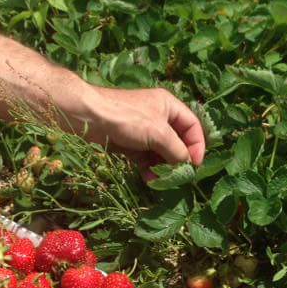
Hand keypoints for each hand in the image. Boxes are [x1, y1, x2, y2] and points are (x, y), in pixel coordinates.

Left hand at [83, 85, 205, 171]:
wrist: (89, 118)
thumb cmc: (127, 118)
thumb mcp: (158, 133)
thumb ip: (176, 149)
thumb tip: (187, 165)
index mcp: (169, 106)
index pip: (192, 125)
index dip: (197, 145)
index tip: (196, 165)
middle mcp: (158, 117)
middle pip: (177, 141)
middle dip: (178, 160)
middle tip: (180, 177)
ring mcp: (143, 131)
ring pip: (161, 152)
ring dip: (163, 167)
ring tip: (162, 181)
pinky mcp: (130, 143)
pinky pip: (146, 158)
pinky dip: (149, 169)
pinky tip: (149, 180)